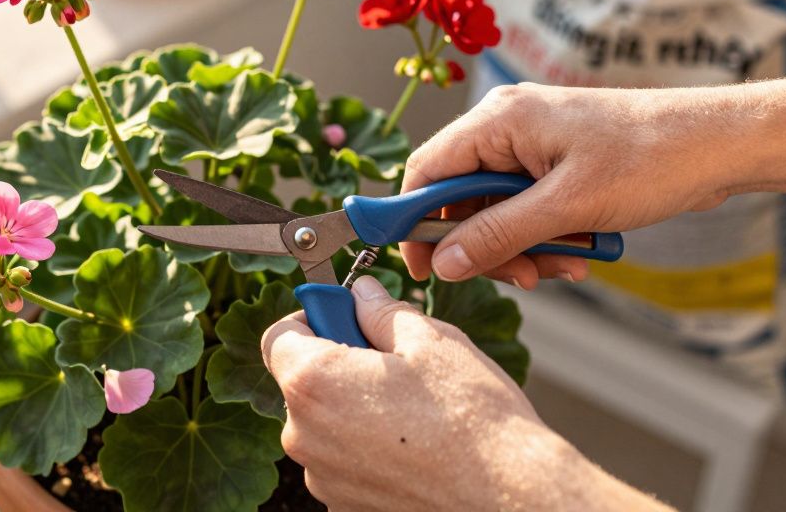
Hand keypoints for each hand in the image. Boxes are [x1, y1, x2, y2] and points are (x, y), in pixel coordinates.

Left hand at [261, 276, 669, 511]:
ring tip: (412, 408)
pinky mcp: (344, 504)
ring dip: (353, 406)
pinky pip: (342, 459)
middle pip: (301, 381)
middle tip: (393, 362)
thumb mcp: (430, 340)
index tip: (345, 317)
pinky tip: (412, 442)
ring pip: (324, 422)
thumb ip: (381, 310)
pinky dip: (365, 445)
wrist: (508, 496)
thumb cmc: (471, 419)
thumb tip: (362, 294)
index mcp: (314, 383)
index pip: (278, 336)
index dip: (312, 318)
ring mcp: (322, 476)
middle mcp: (304, 435)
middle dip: (338, 363)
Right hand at [400, 82, 746, 287]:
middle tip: (517, 275)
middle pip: (459, 197)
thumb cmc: (648, 159)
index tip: (422, 267)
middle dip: (484, 244)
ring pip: (494, 210)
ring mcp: (532, 145)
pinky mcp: (555, 164)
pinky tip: (577, 254)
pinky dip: (544, 237)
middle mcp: (506, 126)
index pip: (426, 170)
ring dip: (520, 247)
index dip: (415, 221)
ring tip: (561, 266)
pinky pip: (526, 209)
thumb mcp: (566, 207)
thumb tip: (443, 263)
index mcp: (498, 120)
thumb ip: (496, 235)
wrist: (717, 145)